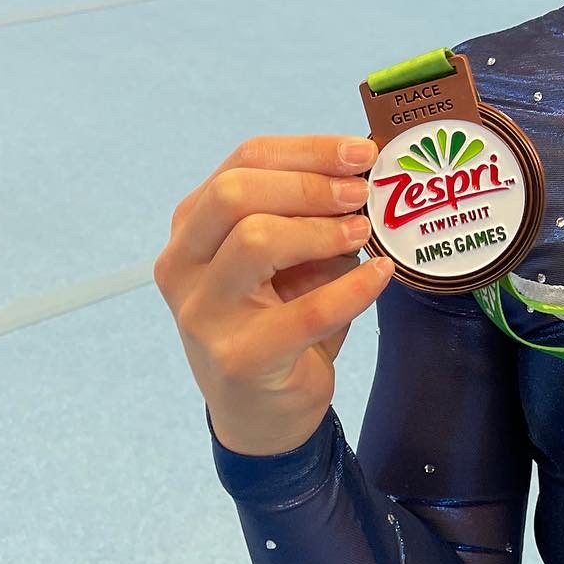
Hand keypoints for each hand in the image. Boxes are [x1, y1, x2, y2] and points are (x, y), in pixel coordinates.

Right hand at [154, 134, 391, 456]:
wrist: (263, 413)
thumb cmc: (279, 317)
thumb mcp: (287, 256)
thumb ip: (309, 214)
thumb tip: (366, 171)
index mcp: (193, 226)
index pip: (243, 162)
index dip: (307, 150)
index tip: (360, 153)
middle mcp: (183, 264)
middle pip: (235, 193)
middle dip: (308, 184)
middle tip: (360, 193)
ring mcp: (203, 314)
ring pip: (254, 240)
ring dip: (321, 230)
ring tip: (363, 234)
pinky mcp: (239, 358)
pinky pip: (303, 313)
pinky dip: (351, 289)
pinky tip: (380, 275)